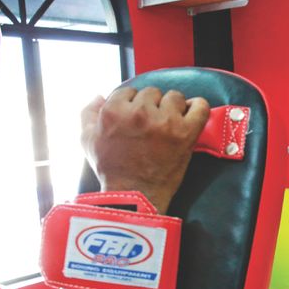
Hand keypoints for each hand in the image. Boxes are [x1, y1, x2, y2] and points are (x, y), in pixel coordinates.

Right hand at [81, 87, 209, 212]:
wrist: (135, 197)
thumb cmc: (111, 170)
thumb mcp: (88, 140)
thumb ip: (88, 114)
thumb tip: (98, 96)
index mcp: (114, 111)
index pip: (128, 92)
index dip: (132, 105)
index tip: (136, 120)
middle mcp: (139, 113)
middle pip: (152, 93)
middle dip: (152, 107)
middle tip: (152, 127)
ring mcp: (164, 122)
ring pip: (175, 97)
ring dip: (173, 108)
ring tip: (169, 126)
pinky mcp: (186, 133)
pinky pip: (200, 107)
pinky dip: (198, 107)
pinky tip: (191, 115)